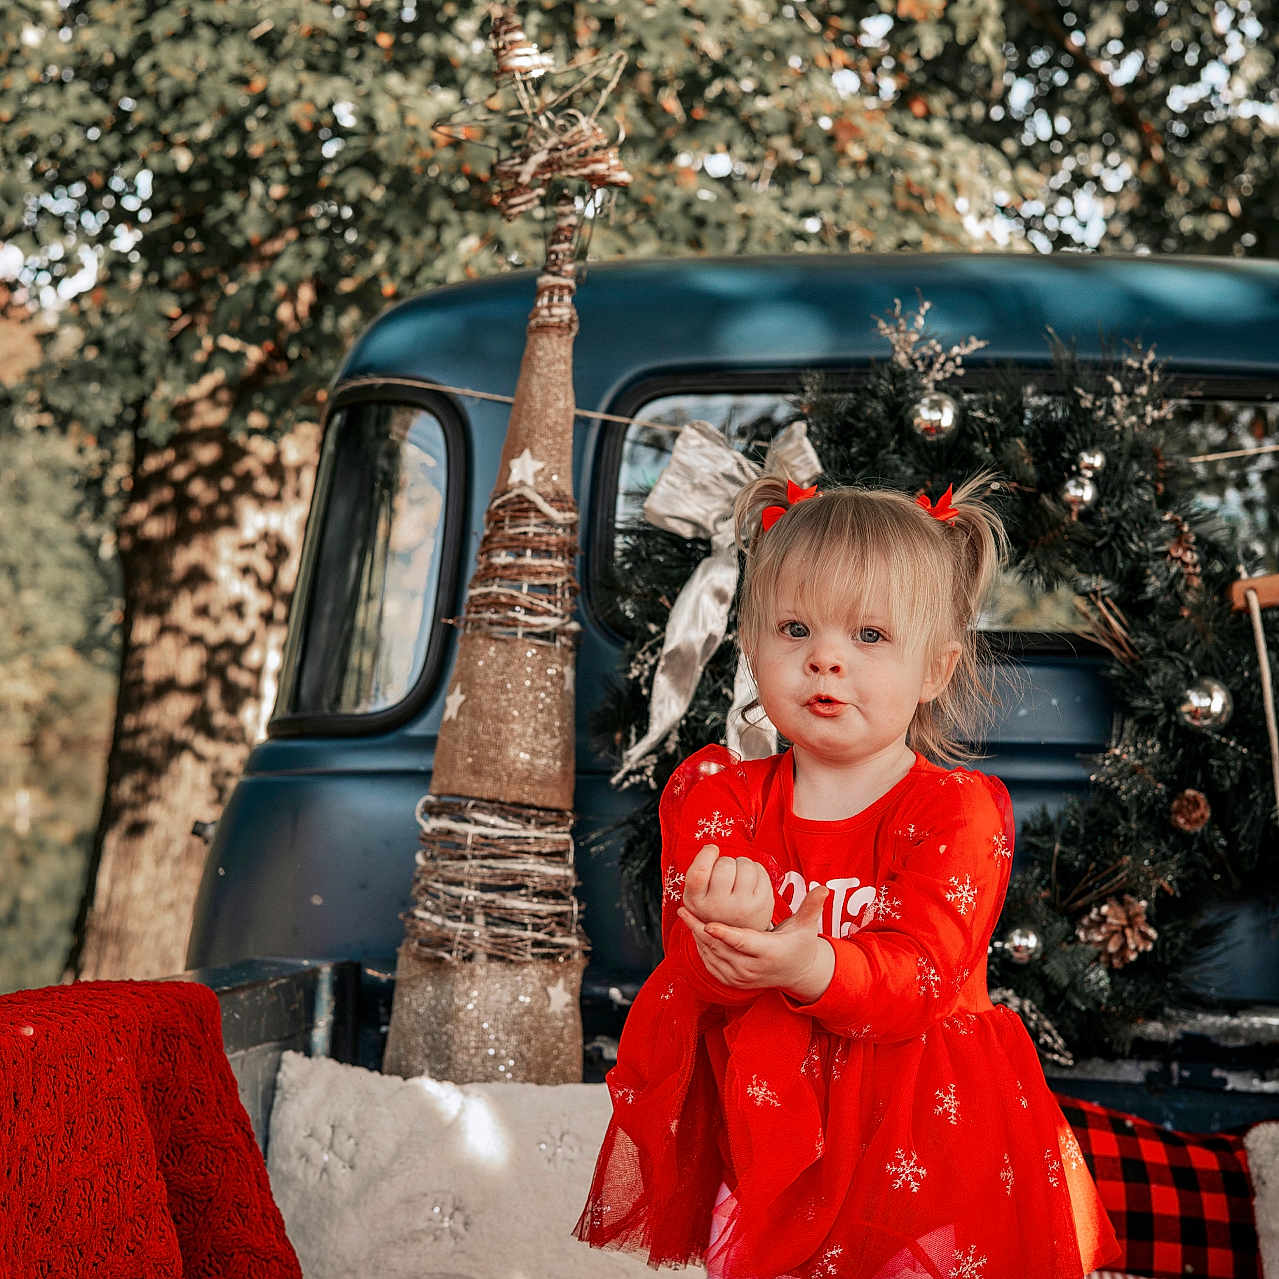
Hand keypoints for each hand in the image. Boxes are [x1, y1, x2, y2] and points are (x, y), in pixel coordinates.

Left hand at [676, 884, 834, 1000]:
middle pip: (722, 949)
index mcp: (769, 952)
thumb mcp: (807, 926)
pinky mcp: (733, 981)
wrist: (797, 973)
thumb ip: (811, 906)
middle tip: (685, 910)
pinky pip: (712, 965)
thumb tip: (823, 887)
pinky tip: (692, 931)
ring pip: (713, 957)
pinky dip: (700, 948)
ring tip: (685, 915)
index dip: (726, 934)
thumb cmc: (800, 943)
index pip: (744, 943)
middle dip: (701, 929)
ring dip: (696, 937)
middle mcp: (753, 968)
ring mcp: (742, 978)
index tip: (709, 923)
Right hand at [681, 843, 774, 931]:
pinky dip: (754, 868)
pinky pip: (759, 869)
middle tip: (724, 871)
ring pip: (745, 864)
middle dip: (726, 861)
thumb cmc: (714, 907)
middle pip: (725, 865)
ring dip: (741, 863)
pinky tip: (749, 880)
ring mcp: (743, 906)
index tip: (712, 850)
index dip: (707, 854)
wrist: (736, 936)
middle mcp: (720, 907)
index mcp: (697, 902)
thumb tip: (712, 848)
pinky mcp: (763, 902)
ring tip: (737, 875)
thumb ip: (696, 873)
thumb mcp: (695, 896)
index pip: (699, 872)